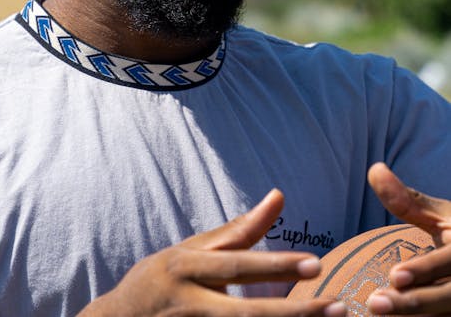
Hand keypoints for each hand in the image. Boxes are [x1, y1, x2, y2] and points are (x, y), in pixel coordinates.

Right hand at [77, 189, 345, 316]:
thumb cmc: (162, 280)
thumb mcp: (194, 251)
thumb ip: (239, 230)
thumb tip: (279, 195)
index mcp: (187, 268)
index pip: (237, 266)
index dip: (276, 266)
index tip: (317, 265)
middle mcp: (188, 304)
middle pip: (246, 314)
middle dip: (294, 313)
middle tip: (339, 307)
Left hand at [367, 162, 450, 313]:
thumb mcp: (442, 216)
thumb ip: (408, 201)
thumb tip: (374, 169)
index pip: (449, 261)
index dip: (424, 270)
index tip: (394, 276)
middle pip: (449, 297)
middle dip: (415, 303)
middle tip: (374, 304)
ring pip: (447, 315)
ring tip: (377, 314)